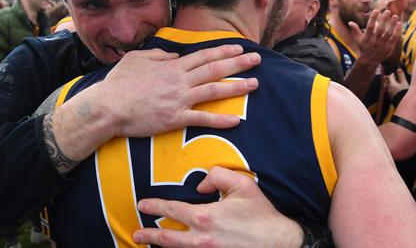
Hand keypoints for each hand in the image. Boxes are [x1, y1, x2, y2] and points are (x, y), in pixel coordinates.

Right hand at [51, 45, 260, 169]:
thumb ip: (159, 56)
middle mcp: (180, 81)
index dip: (223, 51)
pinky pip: (202, 119)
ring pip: (214, 91)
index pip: (203, 56)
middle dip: (238, 63)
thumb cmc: (119, 83)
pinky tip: (236, 121)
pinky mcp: (175, 119)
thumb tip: (175, 57)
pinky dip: (219, 120)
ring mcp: (179, 100)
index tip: (239, 48)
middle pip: (214, 69)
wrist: (108, 106)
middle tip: (257, 60)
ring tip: (255, 84)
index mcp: (172, 66)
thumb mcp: (137, 59)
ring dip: (236, 87)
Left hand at [133, 166, 303, 247]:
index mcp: (205, 217)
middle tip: (136, 233)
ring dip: (161, 246)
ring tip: (149, 243)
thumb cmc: (260, 214)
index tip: (143, 205)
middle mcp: (201, 239)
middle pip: (167, 238)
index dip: (156, 207)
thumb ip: (216, 176)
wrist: (279, 242)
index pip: (172, 210)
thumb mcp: (242, 185)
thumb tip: (200, 184)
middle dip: (149, 235)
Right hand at [349, 9, 401, 64]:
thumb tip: (350, 22)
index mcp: (367, 38)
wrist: (370, 61)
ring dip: (392, 24)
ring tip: (395, 16)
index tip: (376, 11)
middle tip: (388, 11)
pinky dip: (397, 31)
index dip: (373, 18)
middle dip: (384, 19)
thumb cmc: (363, 48)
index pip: (370, 26)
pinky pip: (394, 38)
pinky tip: (399, 24)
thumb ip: (355, 30)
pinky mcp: (389, 47)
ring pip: (389, 33)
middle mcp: (375, 41)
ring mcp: (383, 44)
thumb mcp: (358, 40)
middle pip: (380, 29)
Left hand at [384, 68, 408, 98]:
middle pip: (387, 82)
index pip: (390, 77)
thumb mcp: (404, 83)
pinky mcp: (391, 97)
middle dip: (387, 79)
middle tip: (386, 77)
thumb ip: (401, 76)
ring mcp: (390, 93)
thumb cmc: (404, 92)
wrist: (403, 102)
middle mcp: (389, 88)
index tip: (393, 74)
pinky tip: (392, 90)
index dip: (392, 75)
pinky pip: (389, 91)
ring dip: (388, 84)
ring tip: (390, 83)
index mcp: (392, 84)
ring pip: (387, 87)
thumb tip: (398, 69)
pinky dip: (390, 89)